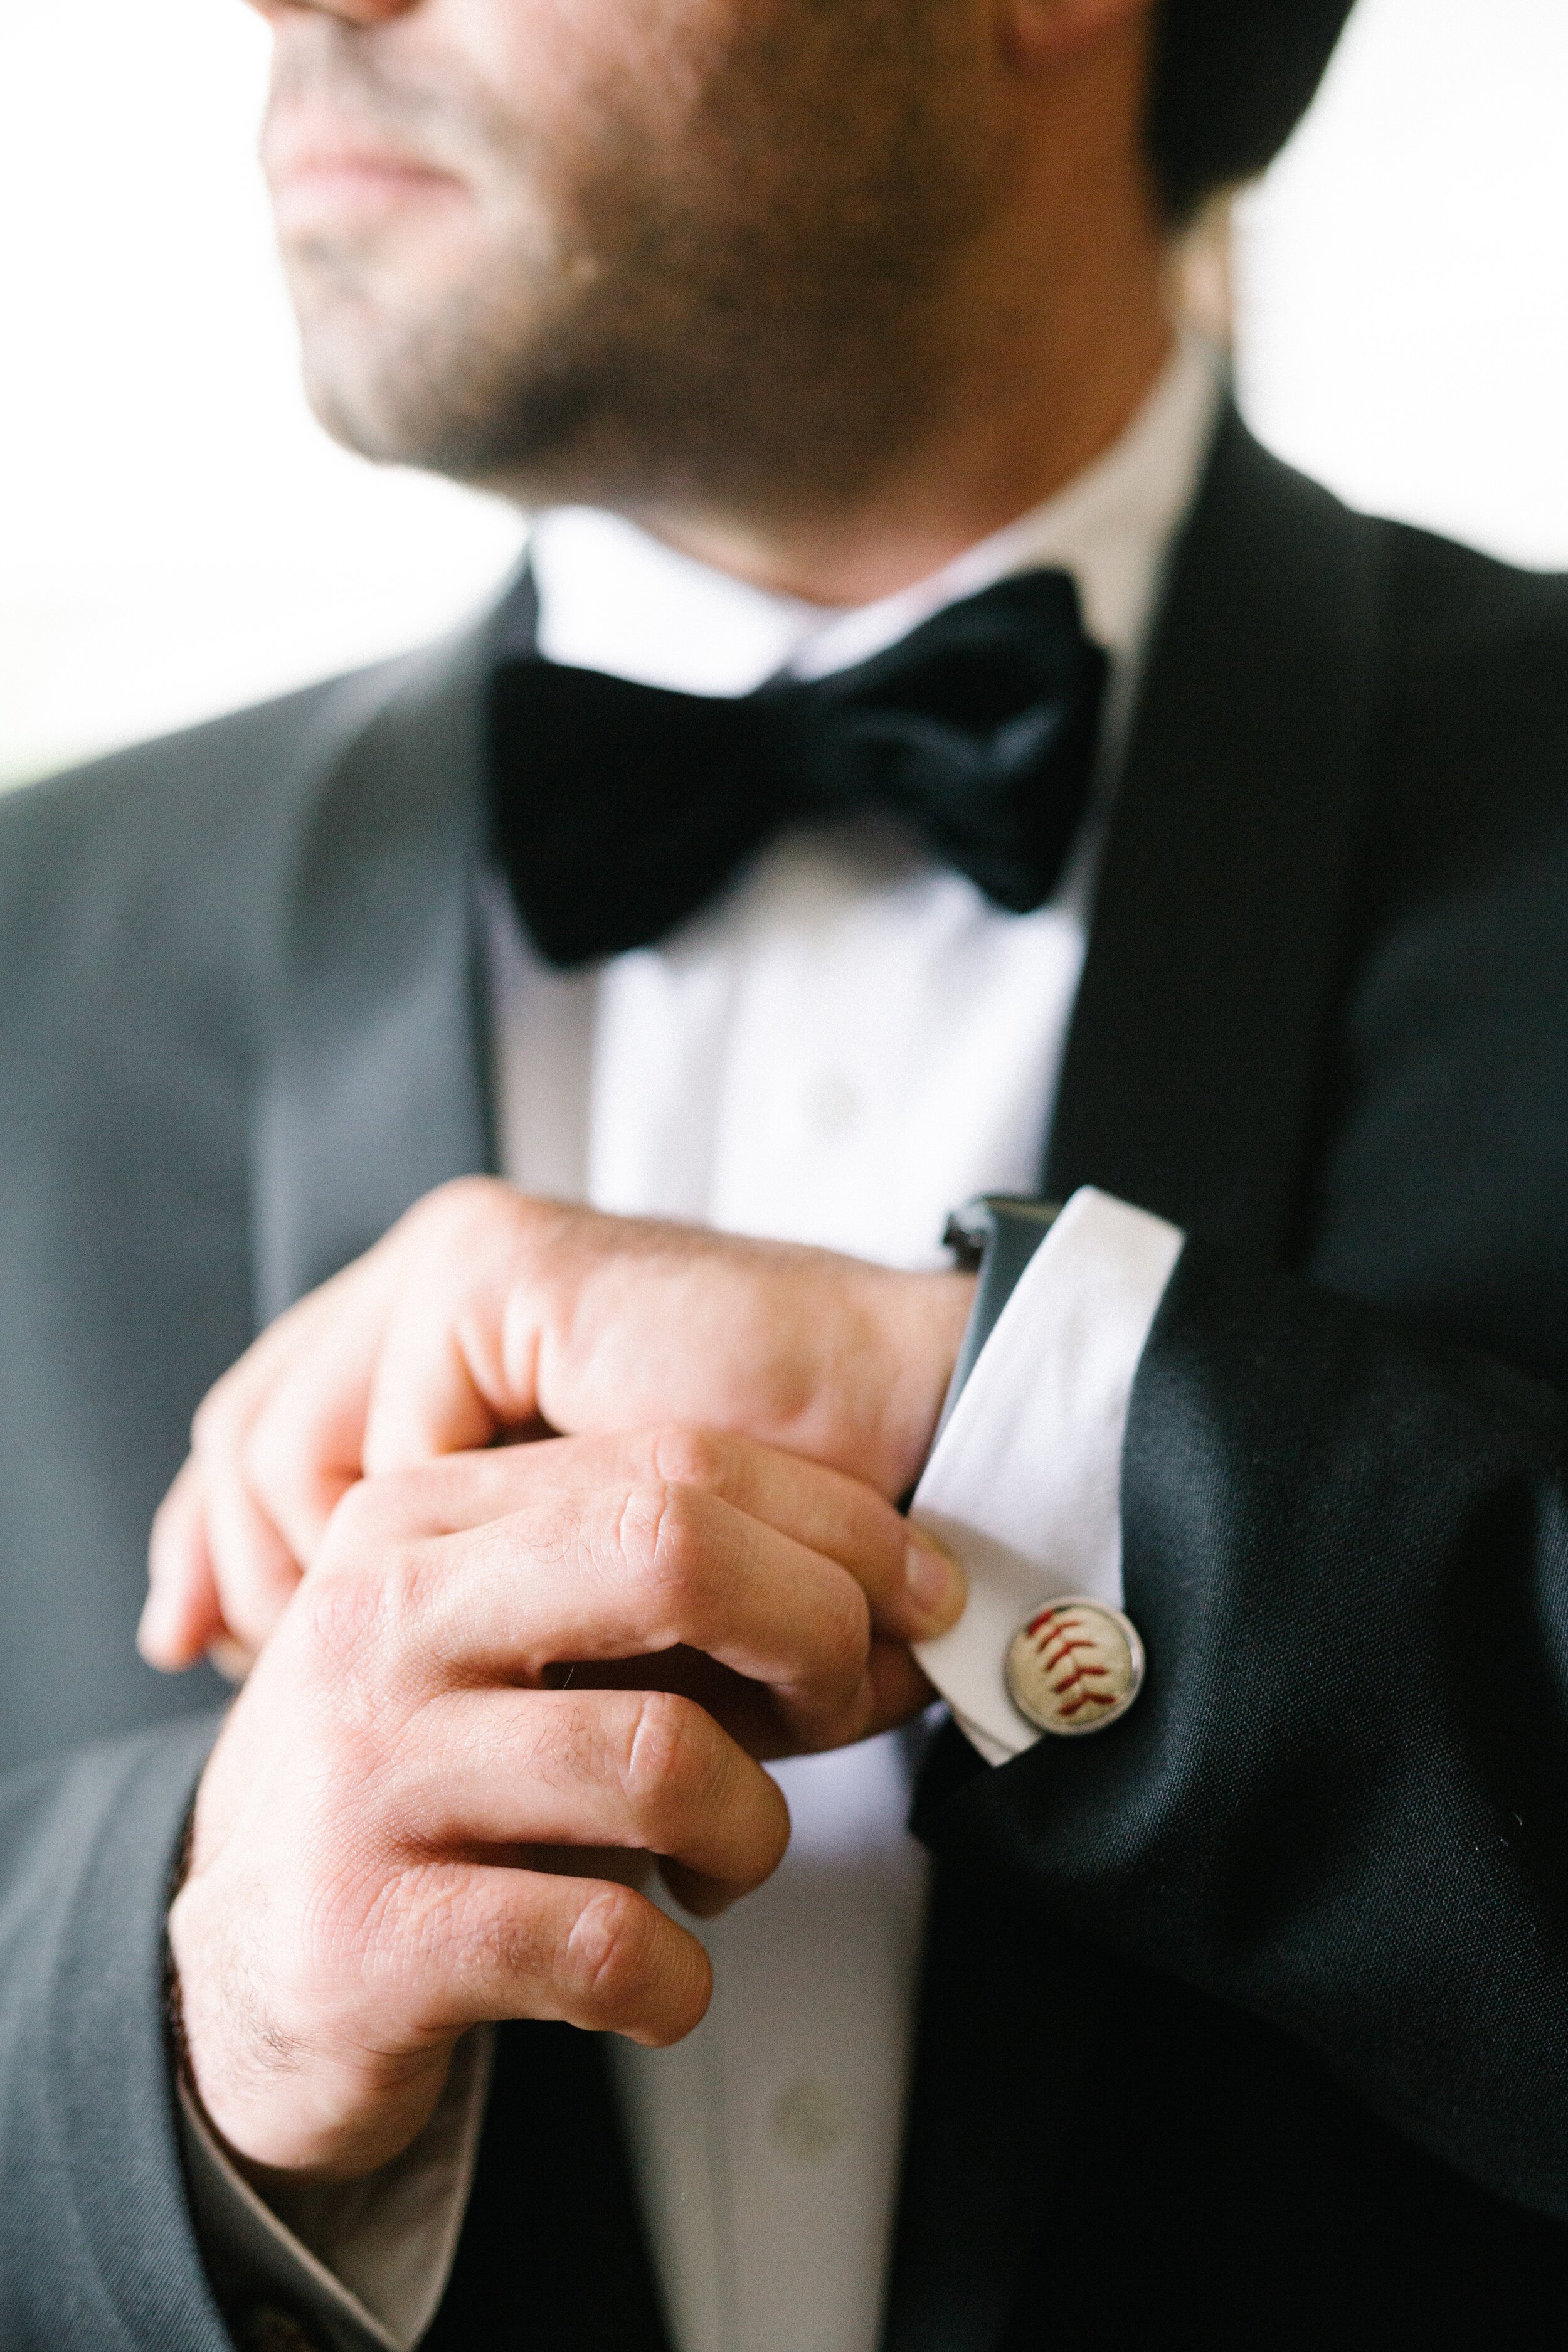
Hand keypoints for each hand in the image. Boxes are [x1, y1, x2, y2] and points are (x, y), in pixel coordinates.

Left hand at [141, 1181, 973, 1675]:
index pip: (272, 1422)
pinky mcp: (500, 1268)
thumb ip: (441, 1579)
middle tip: (230, 1663)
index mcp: (447, 1331)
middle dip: (223, 1557)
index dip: (213, 1532)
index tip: (191, 1641)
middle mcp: (439, 1274)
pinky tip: (453, 1593)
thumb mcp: (559, 1586)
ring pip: (282, 1435)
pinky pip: (375, 1433)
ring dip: (320, 1567)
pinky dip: (404, 1528)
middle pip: (246, 1422)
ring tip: (375, 1655)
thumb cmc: (760, 1554)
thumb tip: (268, 1635)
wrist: (910, 1464)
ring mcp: (464, 1256)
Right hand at [170, 1426, 965, 2181]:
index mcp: (421, 1520)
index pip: (671, 1463)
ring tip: (723, 1862)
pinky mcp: (364, 1936)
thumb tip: (907, 1611)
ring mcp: (361, 1776)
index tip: (921, 1591)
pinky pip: (604, 1940)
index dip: (835, 1522)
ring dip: (753, 1831)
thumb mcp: (519, 1657)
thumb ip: (671, 1611)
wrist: (244, 1974)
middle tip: (836, 1710)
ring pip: (664, 1759)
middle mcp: (379, 1621)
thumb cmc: (430, 1790)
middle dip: (810, 1631)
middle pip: (670, 1551)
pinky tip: (660, 1981)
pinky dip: (678, 1978)